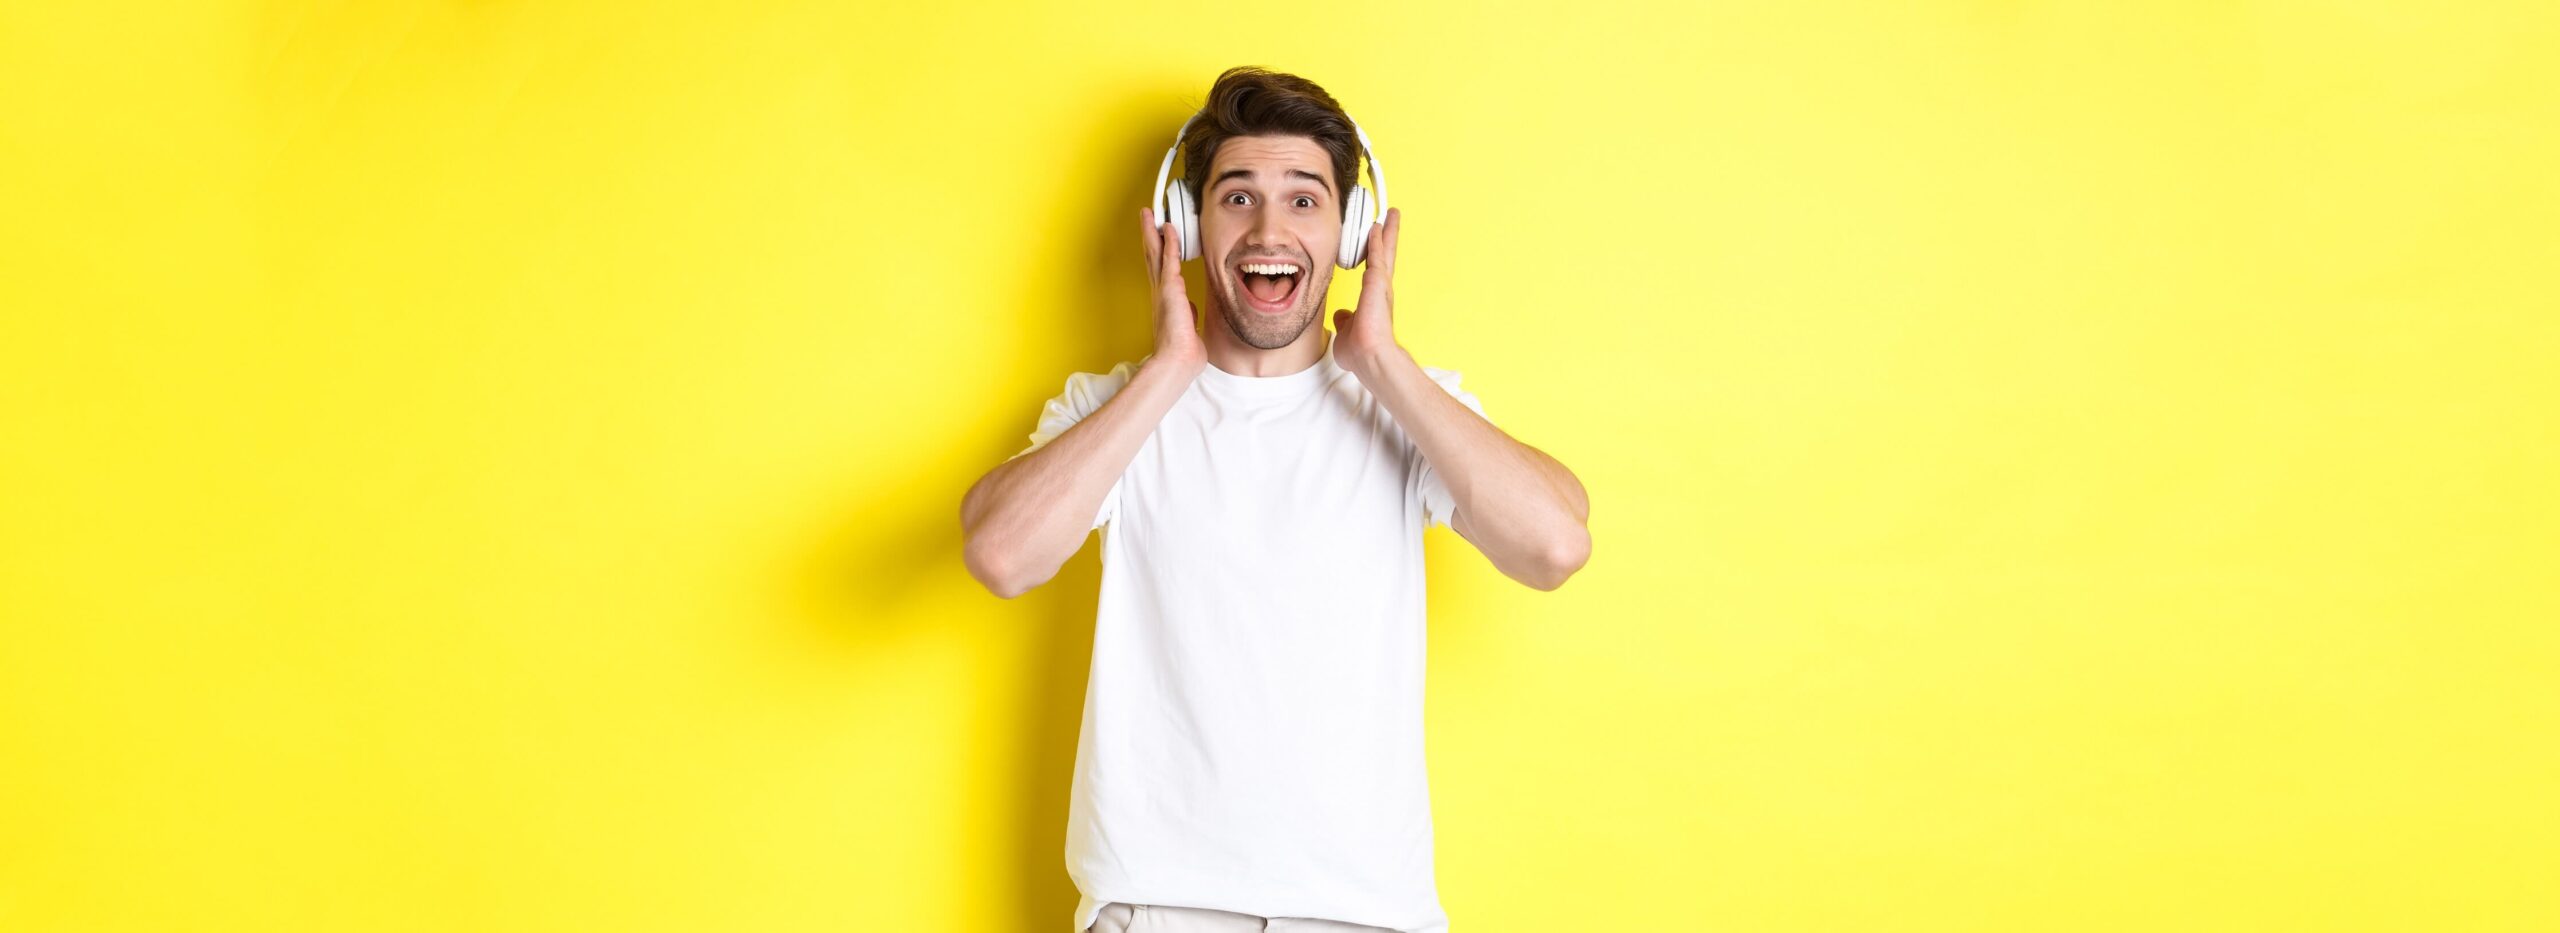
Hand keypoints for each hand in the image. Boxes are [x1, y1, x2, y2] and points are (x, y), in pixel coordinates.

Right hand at [1142, 207, 1205, 371]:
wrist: (1177, 361)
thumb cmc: (1182, 352)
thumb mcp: (1187, 329)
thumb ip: (1187, 316)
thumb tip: (1190, 311)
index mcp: (1164, 302)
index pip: (1159, 270)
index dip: (1156, 252)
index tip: (1156, 237)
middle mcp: (1159, 293)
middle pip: (1151, 257)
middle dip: (1149, 235)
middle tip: (1146, 216)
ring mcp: (1163, 290)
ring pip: (1156, 253)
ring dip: (1153, 232)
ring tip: (1149, 214)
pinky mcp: (1170, 288)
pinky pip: (1170, 259)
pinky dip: (1169, 242)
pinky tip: (1169, 228)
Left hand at [1331, 207, 1402, 379]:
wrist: (1368, 356)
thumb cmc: (1361, 350)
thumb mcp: (1346, 331)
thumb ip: (1345, 321)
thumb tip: (1342, 316)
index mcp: (1373, 299)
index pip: (1374, 269)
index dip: (1375, 253)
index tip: (1376, 240)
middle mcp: (1380, 289)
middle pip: (1384, 255)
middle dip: (1388, 236)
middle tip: (1391, 218)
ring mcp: (1381, 286)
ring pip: (1383, 252)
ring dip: (1387, 232)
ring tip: (1391, 214)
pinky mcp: (1378, 283)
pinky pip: (1376, 256)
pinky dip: (1376, 241)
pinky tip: (1376, 226)